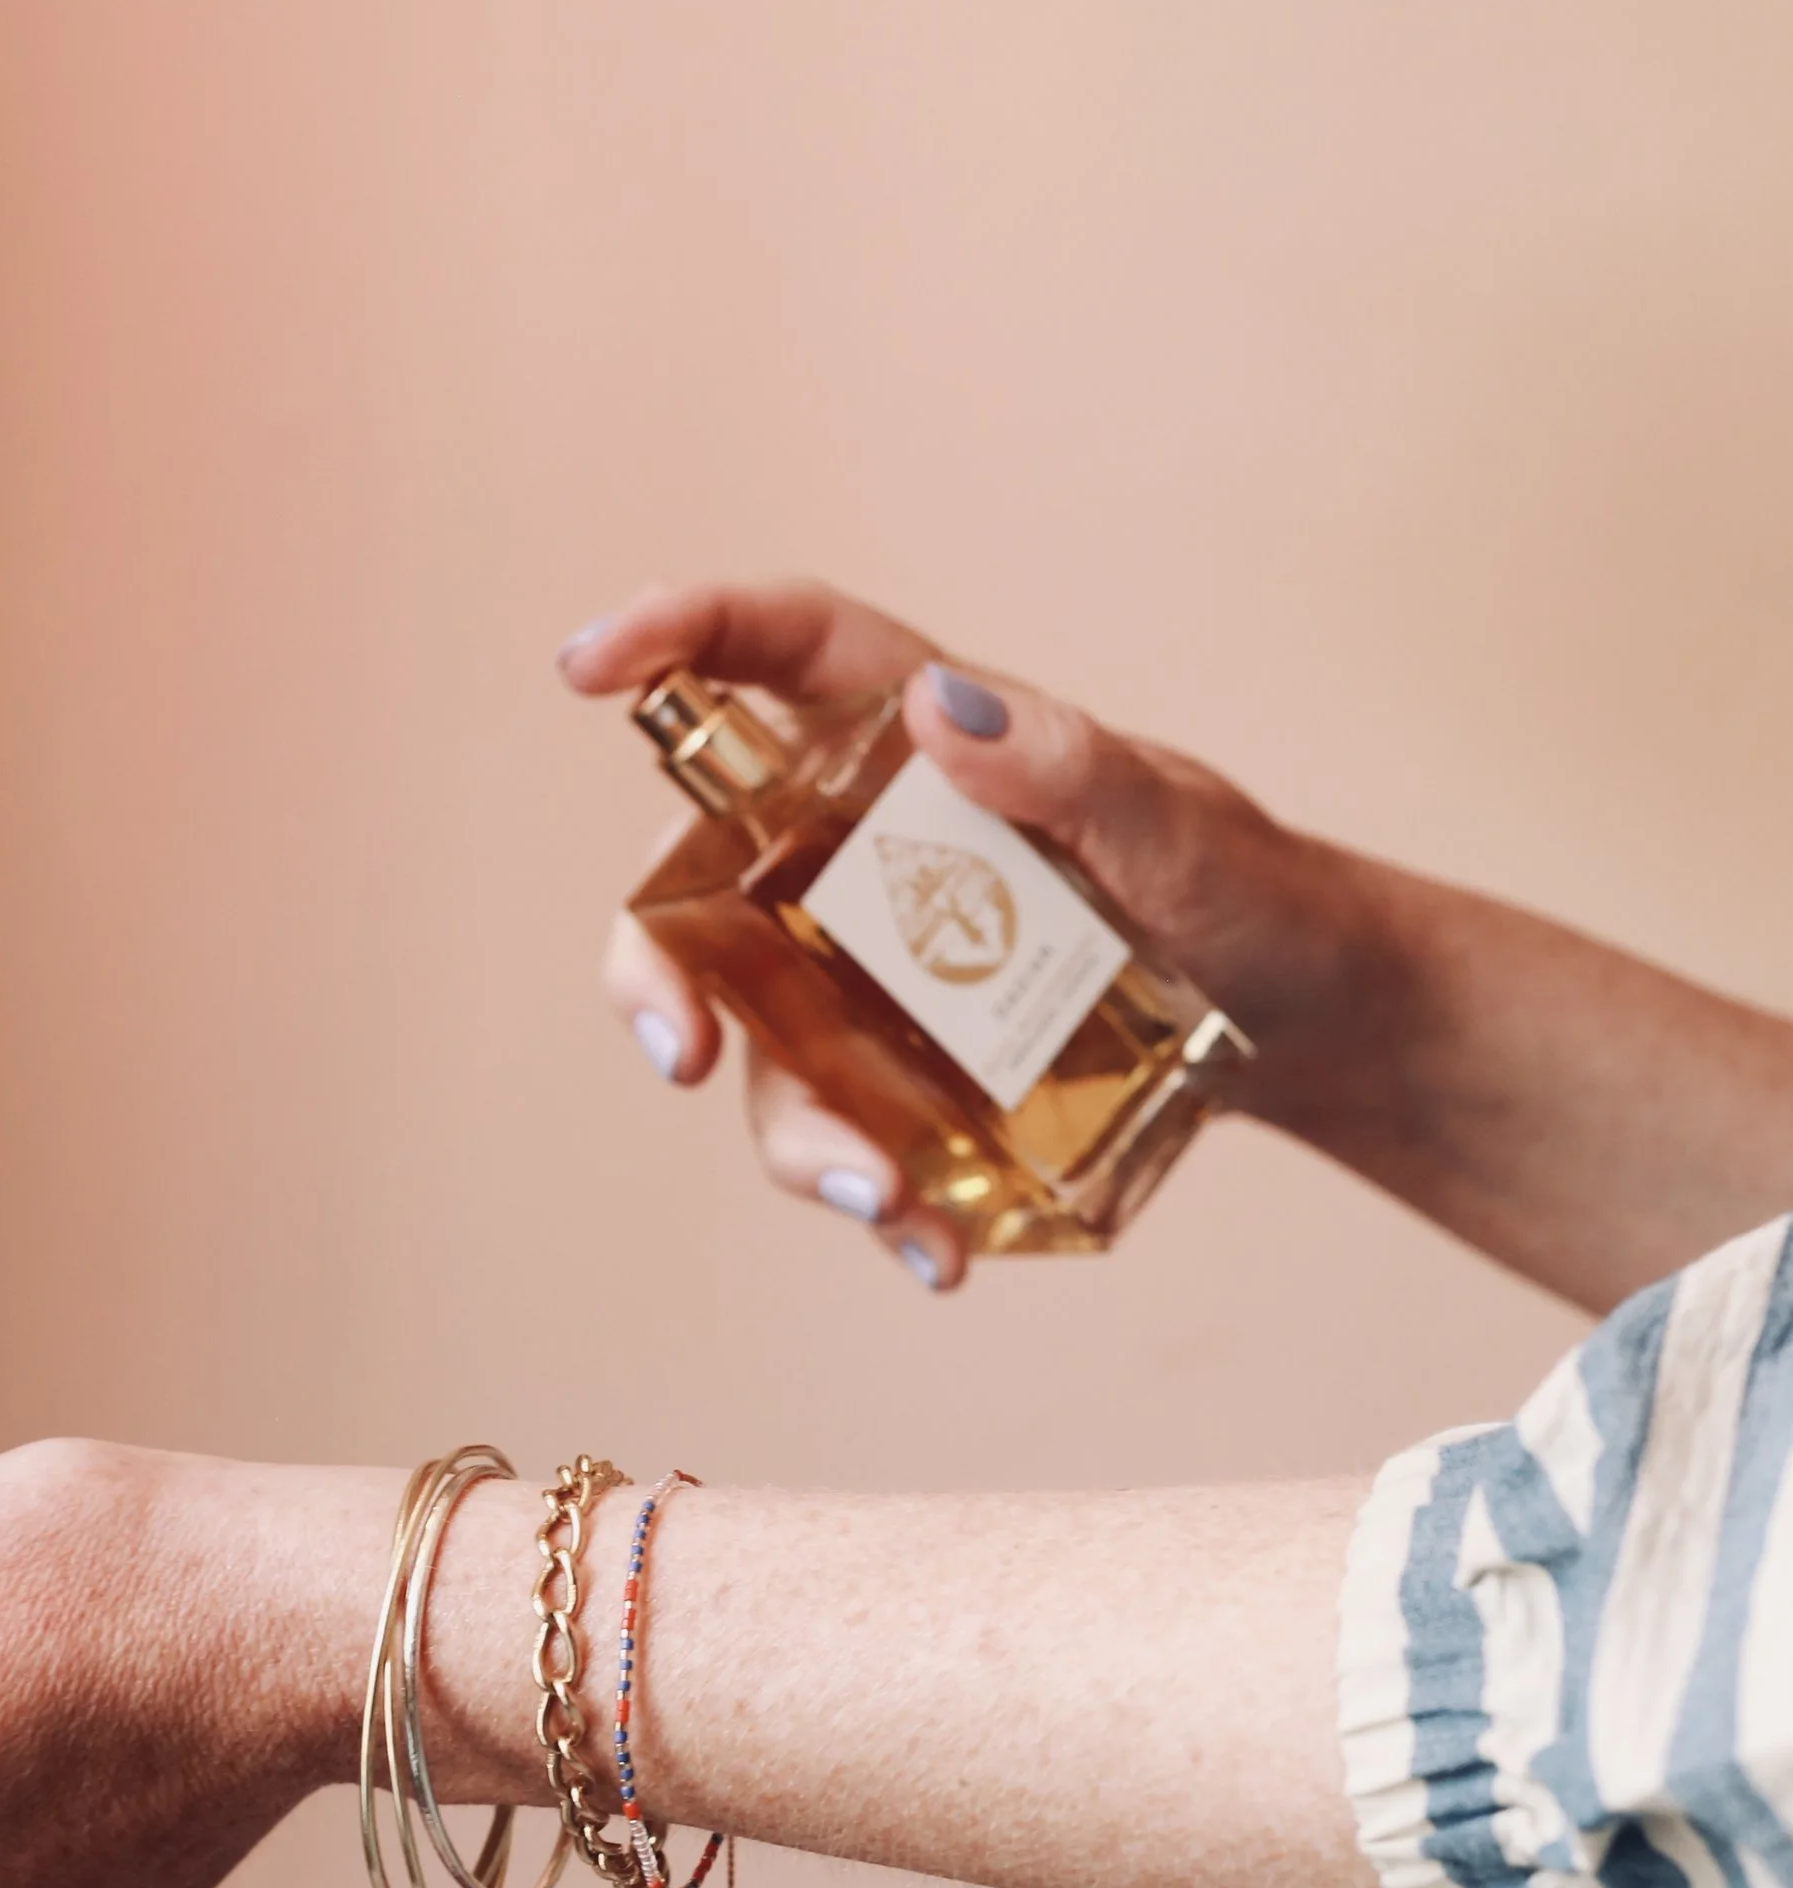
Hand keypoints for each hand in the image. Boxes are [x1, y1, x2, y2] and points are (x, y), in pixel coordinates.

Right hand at [563, 577, 1379, 1286]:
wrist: (1301, 1015)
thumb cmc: (1241, 883)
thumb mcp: (1176, 822)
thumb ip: (1069, 768)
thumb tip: (940, 718)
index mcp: (909, 742)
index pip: (772, 652)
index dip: (671, 636)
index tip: (586, 668)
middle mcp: (855, 855)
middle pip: (694, 886)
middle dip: (654, 975)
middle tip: (680, 1053)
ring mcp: (864, 975)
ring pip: (762, 1048)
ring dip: (799, 1138)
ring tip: (887, 1199)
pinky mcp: (902, 1078)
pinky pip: (847, 1140)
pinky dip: (881, 1204)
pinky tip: (933, 1250)